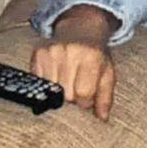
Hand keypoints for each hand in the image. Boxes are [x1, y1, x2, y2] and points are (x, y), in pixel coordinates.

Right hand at [30, 5, 118, 120]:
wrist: (81, 29)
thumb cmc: (96, 56)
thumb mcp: (108, 74)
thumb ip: (106, 97)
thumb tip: (102, 119)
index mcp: (92, 58)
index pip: (84, 93)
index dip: (85, 101)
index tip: (86, 98)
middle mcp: (71, 53)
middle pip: (66, 94)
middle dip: (72, 98)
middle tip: (77, 87)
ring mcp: (52, 52)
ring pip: (50, 90)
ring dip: (58, 91)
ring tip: (67, 81)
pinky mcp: (38, 53)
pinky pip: (38, 81)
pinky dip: (47, 83)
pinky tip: (56, 75)